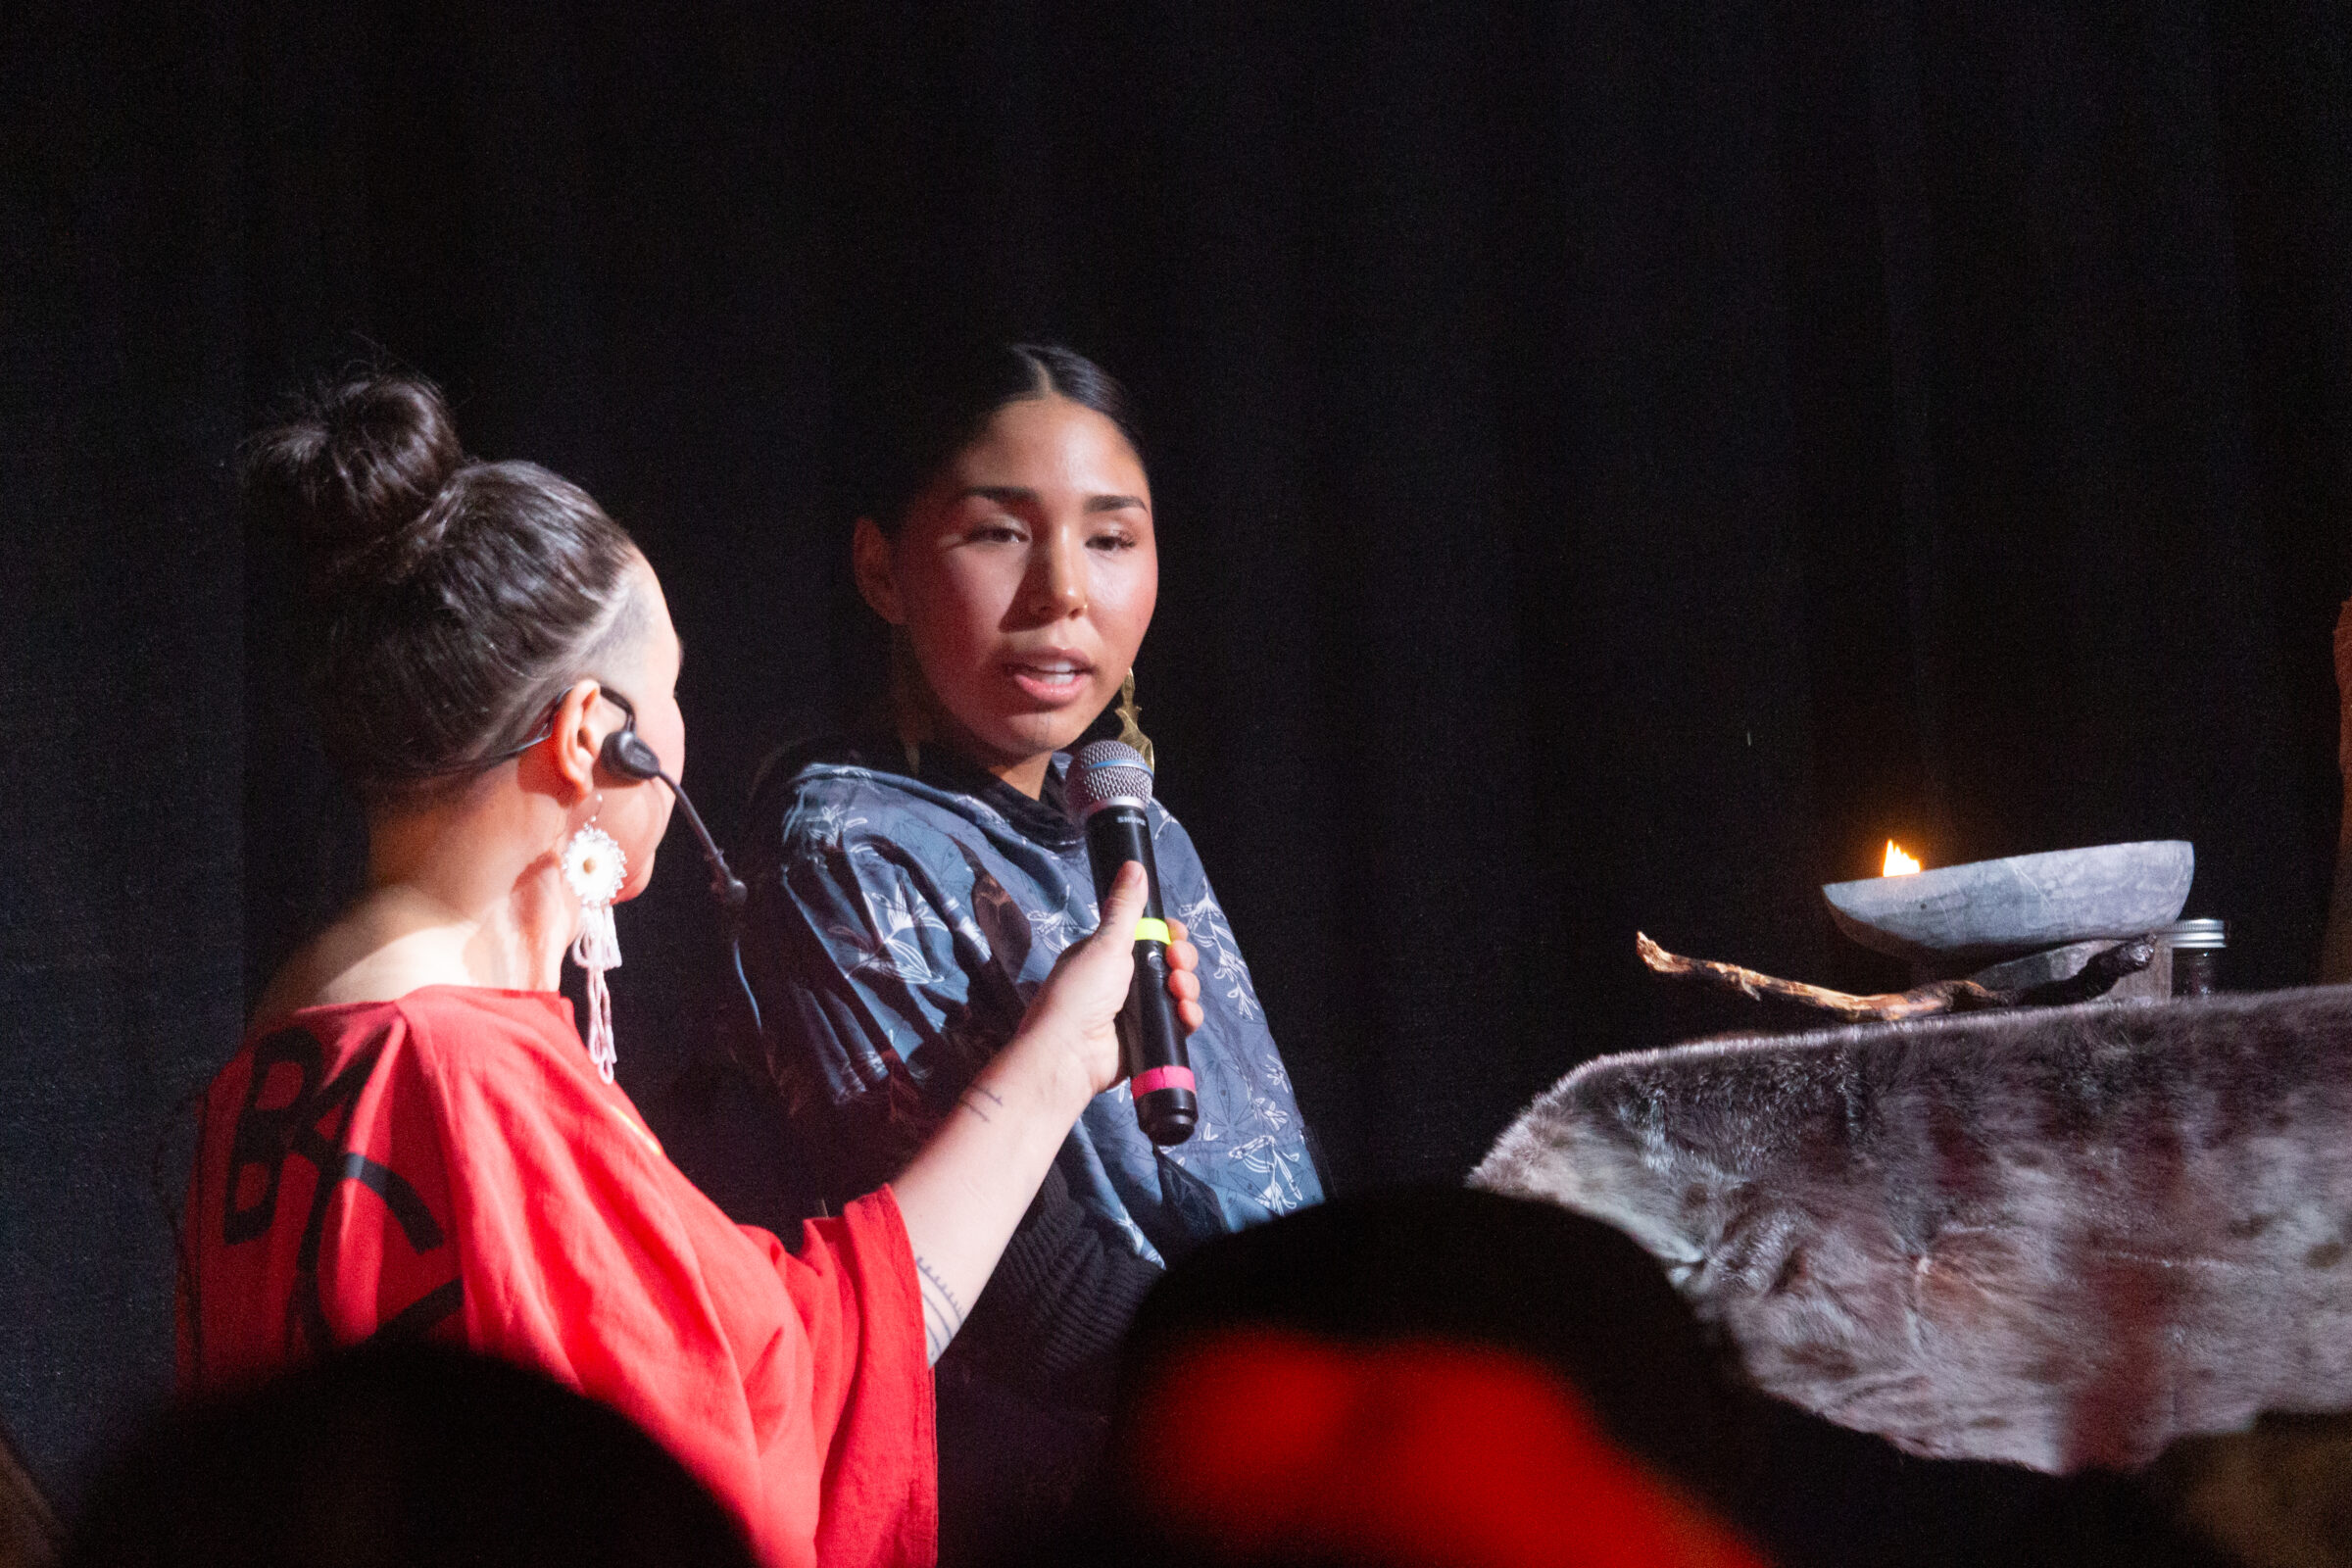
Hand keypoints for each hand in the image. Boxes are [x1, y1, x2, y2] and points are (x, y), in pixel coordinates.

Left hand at [1022, 863, 1206, 1098]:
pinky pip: (1178, 1022)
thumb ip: (1126, 908)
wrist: (1070, 1054)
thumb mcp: (1105, 944)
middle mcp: (1123, 981)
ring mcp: (1136, 1011)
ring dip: (1187, 988)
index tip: (1174, 936)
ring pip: (1178, 992)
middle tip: (1175, 963)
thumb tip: (1133, 865)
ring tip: (1178, 991)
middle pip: (1170, 962)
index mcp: (1108, 955)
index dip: (1169, 935)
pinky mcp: (1148, 1037)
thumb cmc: (1080, 994)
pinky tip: (1184, 1014)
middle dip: (1181, 960)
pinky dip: (1186, 1016)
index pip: (1149, 936)